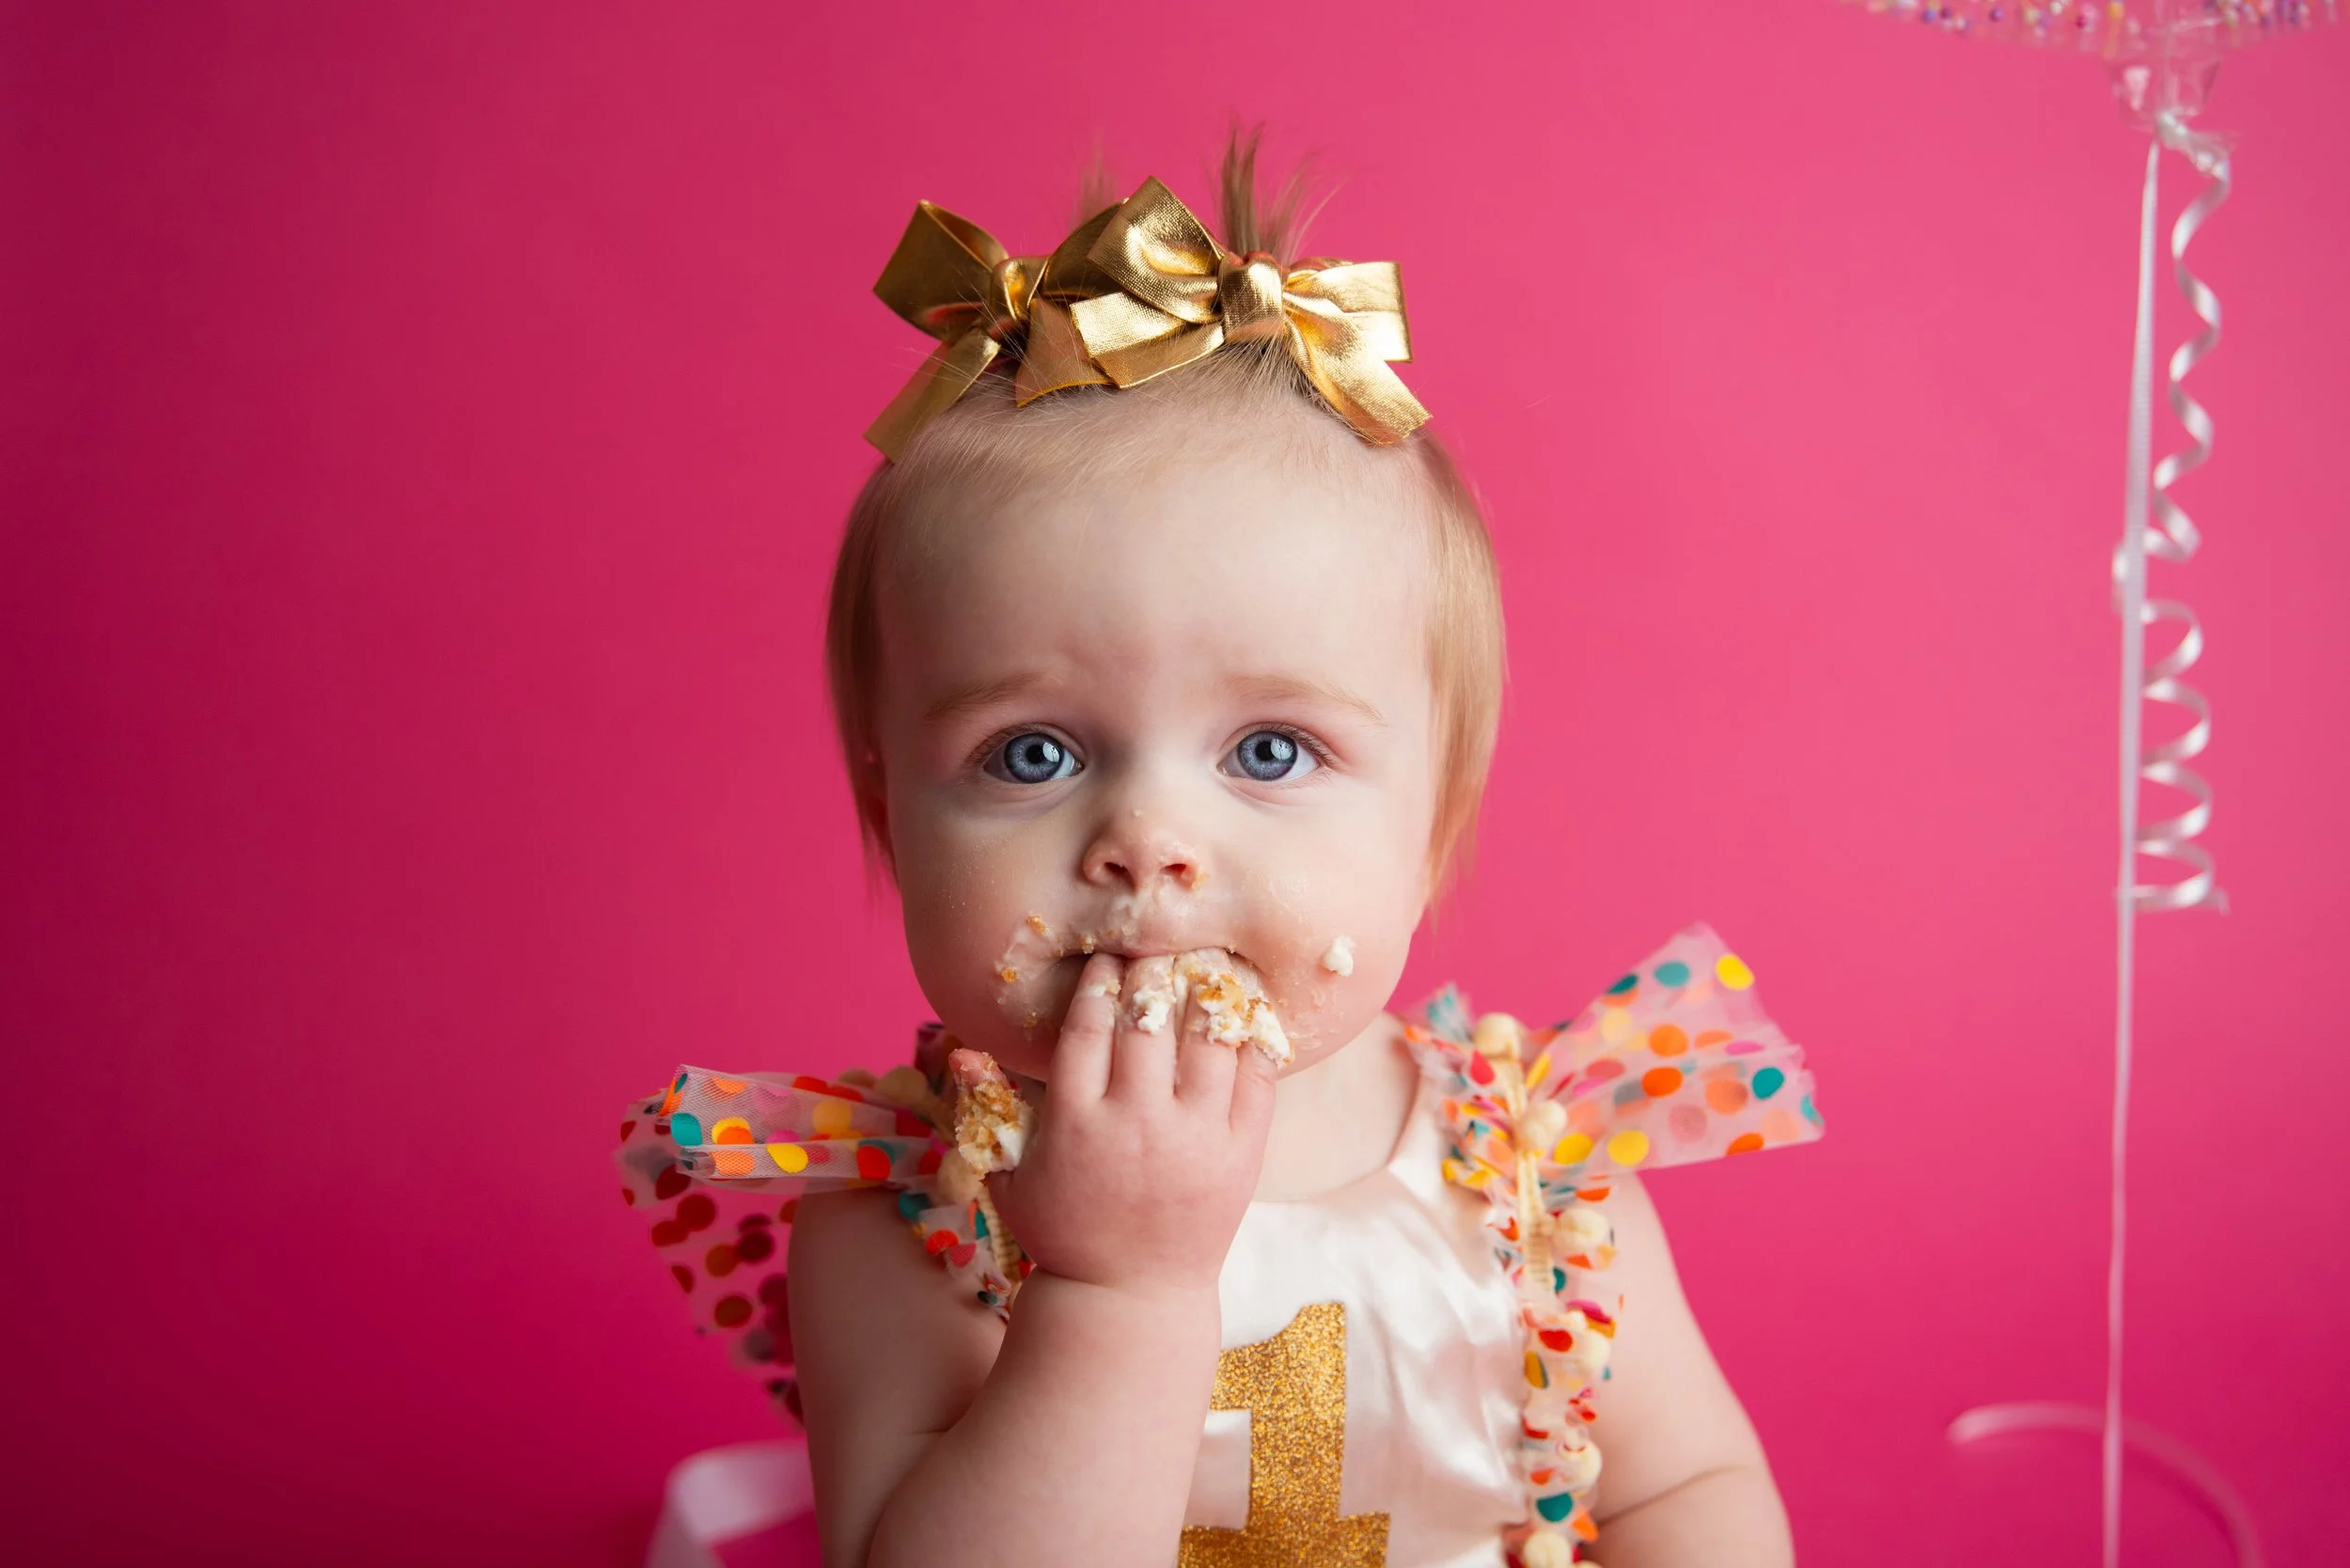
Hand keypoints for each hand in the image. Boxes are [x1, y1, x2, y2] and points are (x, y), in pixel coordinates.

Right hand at [989, 952, 1278, 1297]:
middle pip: (1149, 1017)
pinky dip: (1253, 1034)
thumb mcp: (1010, 1176)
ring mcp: (1195, 1136)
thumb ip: (989, 1110)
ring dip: (1208, 988)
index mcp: (1077, 1122)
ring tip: (1208, 961)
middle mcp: (1137, 1122)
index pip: (1089, 1026)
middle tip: (1160, 946)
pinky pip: (1257, 1076)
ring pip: (1208, 1035)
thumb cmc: (1064, 1231)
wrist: (1131, 1298)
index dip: (1100, 982)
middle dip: (1154, 970)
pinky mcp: (1240, 1153)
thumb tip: (960, 1051)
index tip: (1108, 960)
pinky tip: (1246, 1008)